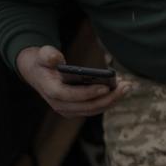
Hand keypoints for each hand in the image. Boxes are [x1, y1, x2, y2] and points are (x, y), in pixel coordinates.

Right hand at [16, 45, 130, 117]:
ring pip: (93, 110)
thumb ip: (48, 55)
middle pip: (87, 106)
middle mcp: (59, 105)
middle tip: (125, 86)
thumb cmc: (43, 62)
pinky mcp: (76, 110)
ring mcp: (68, 110)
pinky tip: (120, 90)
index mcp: (51, 91)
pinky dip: (108, 101)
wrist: (38, 73)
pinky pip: (95, 108)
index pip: (70, 96)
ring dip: (112, 100)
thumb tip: (55, 58)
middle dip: (108, 98)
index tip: (105, 87)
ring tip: (127, 87)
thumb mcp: (42, 54)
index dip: (88, 93)